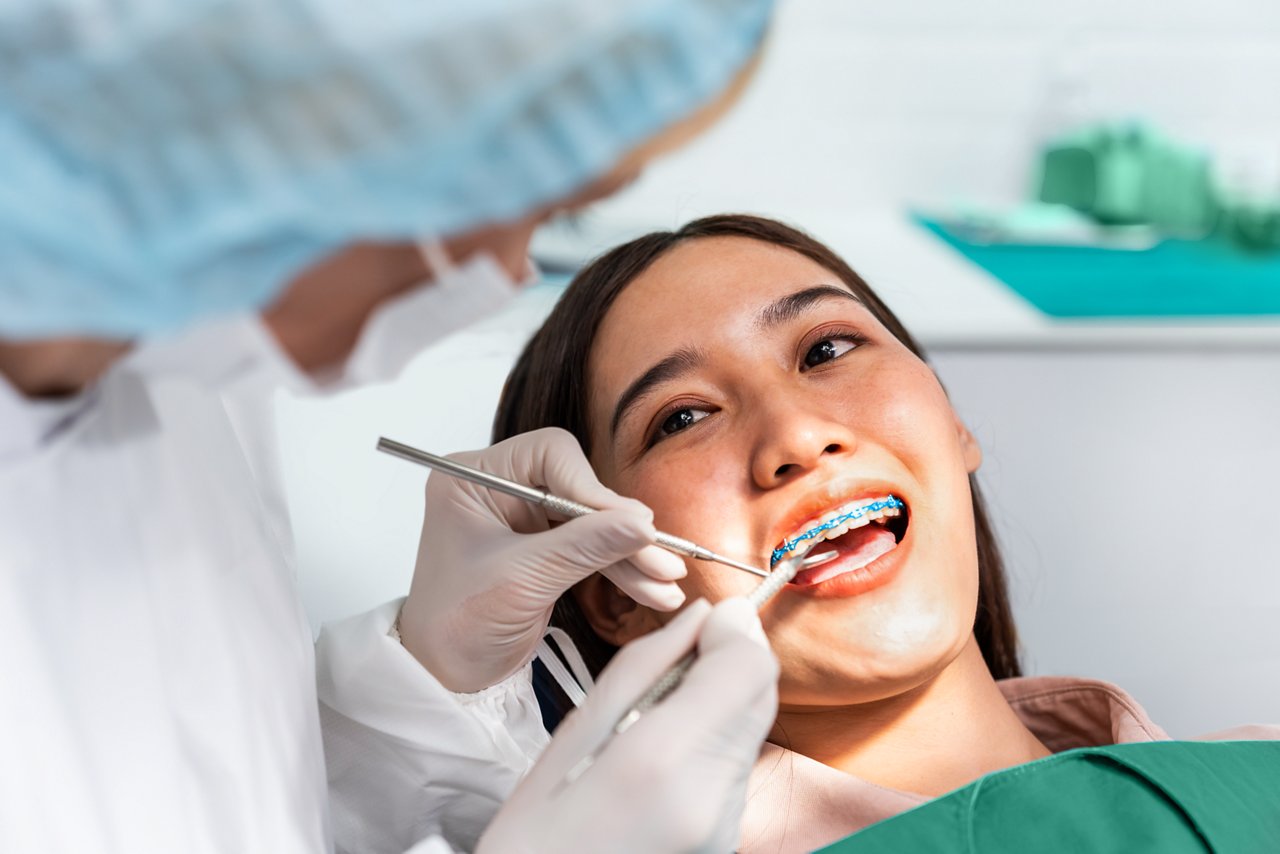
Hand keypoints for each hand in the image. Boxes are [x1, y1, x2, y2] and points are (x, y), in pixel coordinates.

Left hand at [398, 427, 686, 692]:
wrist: (444, 677)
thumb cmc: (455, 625)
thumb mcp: (522, 581)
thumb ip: (583, 547)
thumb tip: (642, 524)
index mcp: (473, 478)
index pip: (549, 454)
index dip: (591, 487)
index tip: (629, 523)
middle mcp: (499, 489)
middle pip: (578, 487)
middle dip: (620, 526)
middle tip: (662, 555)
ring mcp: (523, 519)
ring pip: (592, 521)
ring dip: (630, 553)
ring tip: (667, 582)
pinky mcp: (544, 548)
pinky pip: (592, 548)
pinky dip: (621, 569)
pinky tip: (653, 590)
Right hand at [476, 597, 778, 853]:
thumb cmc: (535, 830)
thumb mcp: (575, 730)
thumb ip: (648, 664)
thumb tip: (706, 616)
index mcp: (664, 759)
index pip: (749, 667)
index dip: (734, 632)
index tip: (705, 624)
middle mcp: (712, 797)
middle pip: (760, 696)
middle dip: (728, 663)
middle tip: (673, 666)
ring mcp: (726, 828)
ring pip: (750, 731)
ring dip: (717, 708)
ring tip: (651, 727)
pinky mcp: (728, 844)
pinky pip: (735, 770)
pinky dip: (710, 748)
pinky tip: (661, 765)